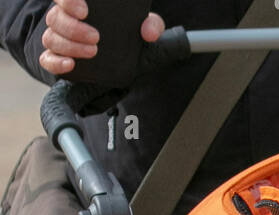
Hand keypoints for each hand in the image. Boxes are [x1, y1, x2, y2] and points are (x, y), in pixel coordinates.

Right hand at [39, 0, 163, 76]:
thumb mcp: (142, 28)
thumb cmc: (128, 34)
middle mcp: (65, 19)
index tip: (84, 11)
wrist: (124, 59)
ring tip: (92, 51)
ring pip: (50, 38)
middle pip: (54, 18)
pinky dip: (55, 63)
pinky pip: (46, 60)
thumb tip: (148, 32)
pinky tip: (70, 64)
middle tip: (95, 38)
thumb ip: (151, 24)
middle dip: (73, 28)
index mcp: (78, 5)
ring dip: (69, 46)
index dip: (67, 1)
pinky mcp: (58, 59)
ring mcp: (60, 39)